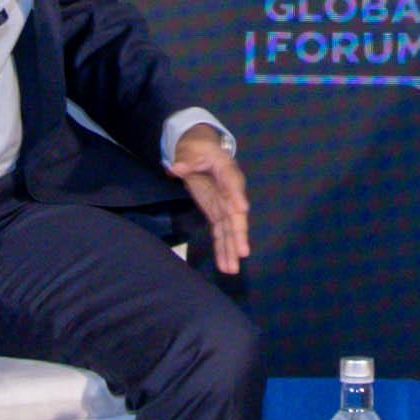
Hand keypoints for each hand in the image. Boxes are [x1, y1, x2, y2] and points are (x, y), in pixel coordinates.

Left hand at [166, 119, 251, 273]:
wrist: (201, 154)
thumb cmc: (199, 150)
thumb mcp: (192, 151)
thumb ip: (186, 161)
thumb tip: (176, 168)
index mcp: (227, 170)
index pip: (233, 182)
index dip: (237, 195)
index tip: (241, 209)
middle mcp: (231, 192)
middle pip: (236, 214)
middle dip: (238, 234)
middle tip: (242, 252)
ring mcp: (225, 206)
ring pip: (230, 230)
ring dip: (231, 250)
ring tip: (232, 270)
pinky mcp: (218, 214)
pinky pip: (221, 234)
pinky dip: (222, 250)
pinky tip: (225, 267)